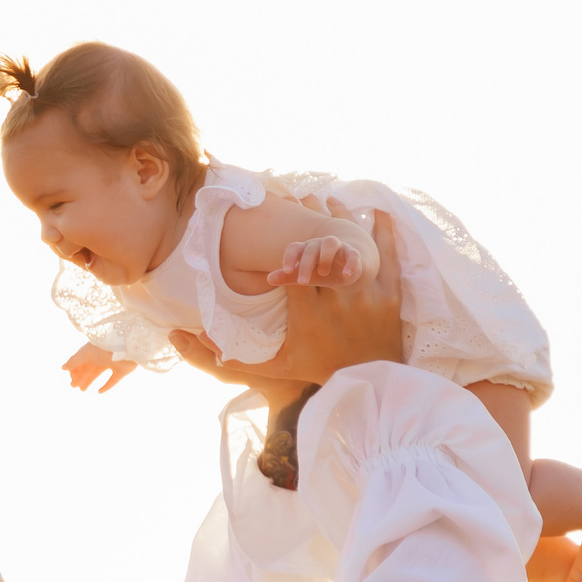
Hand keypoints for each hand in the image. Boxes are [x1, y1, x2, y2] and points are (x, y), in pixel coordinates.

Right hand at [63, 340, 137, 393]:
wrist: (126, 347)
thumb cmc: (103, 348)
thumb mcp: (85, 354)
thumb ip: (74, 361)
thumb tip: (63, 368)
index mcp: (93, 349)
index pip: (82, 360)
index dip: (75, 370)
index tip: (71, 379)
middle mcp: (102, 355)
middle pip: (89, 367)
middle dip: (81, 376)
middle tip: (75, 386)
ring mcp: (113, 363)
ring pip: (98, 373)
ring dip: (89, 381)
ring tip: (82, 390)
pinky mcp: (122, 370)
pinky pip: (113, 380)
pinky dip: (106, 386)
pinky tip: (99, 391)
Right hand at [169, 210, 404, 400]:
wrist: (367, 383)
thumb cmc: (317, 371)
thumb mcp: (273, 366)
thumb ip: (233, 353)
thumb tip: (191, 336)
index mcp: (307, 315)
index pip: (295, 270)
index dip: (289, 249)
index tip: (283, 235)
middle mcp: (336, 302)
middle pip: (323, 251)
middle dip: (313, 221)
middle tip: (303, 198)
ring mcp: (366, 297)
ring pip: (353, 246)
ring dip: (341, 219)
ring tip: (328, 199)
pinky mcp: (390, 297)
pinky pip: (388, 257)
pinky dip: (384, 232)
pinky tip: (377, 213)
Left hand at [268, 232, 364, 287]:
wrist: (348, 270)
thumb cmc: (321, 271)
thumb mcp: (305, 275)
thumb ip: (287, 276)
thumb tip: (269, 279)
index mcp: (306, 249)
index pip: (294, 248)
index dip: (289, 258)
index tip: (286, 271)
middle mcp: (320, 244)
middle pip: (311, 248)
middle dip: (305, 264)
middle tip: (302, 282)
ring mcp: (338, 247)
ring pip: (330, 243)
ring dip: (325, 257)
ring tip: (322, 273)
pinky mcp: (353, 254)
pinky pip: (352, 254)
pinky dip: (350, 263)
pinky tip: (346, 275)